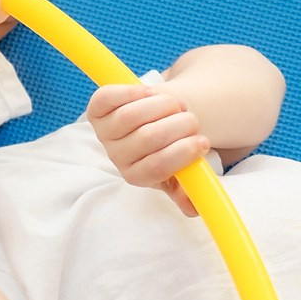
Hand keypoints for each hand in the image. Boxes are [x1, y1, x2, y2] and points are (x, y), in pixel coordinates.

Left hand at [86, 81, 209, 214]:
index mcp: (137, 175)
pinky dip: (133, 91)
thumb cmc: (169, 149)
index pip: (157, 168)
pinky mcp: (97, 110)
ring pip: (131, 115)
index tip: (203, 142)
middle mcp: (117, 157)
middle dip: (180, 124)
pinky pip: (109, 98)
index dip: (183, 153)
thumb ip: (187, 189)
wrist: (152, 124)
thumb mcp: (180, 172)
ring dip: (164, 104)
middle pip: (149, 138)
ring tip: (177, 105)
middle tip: (192, 120)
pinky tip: (151, 92)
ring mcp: (105, 133)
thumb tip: (195, 208)